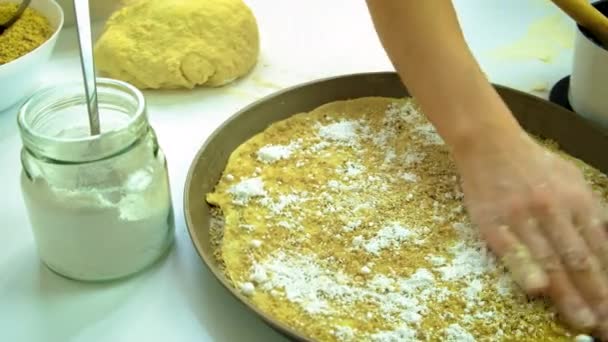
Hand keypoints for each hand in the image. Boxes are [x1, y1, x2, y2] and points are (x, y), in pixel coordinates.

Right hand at [454, 131, 607, 337]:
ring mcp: (522, 217)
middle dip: (597, 295)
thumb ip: (590, 210)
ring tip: (583, 321)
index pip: (600, 248)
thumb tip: (607, 242)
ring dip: (568, 294)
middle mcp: (554, 210)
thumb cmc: (532, 163)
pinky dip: (524, 269)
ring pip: (549, 260)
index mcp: (577, 200)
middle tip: (606, 325)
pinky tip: (537, 289)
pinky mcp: (493, 222)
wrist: (489, 144)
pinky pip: (511, 250)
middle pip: (579, 259)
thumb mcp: (572, 179)